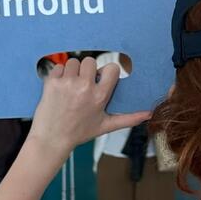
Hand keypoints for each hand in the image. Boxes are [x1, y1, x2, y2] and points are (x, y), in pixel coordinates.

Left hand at [27, 56, 149, 152]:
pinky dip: (58, 75)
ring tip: (70, 87)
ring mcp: (67, 83)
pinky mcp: (52, 82)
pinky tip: (59, 89)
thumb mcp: (106, 126)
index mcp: (100, 96)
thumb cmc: (80, 132)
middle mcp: (84, 87)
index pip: (111, 68)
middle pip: (90, 61)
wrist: (52, 139)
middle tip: (82, 85)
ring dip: (72, 71)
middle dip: (87, 71)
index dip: (106, 72)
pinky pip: (58, 67)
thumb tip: (148, 114)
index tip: (100, 79)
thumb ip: (128, 118)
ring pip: (73, 61)